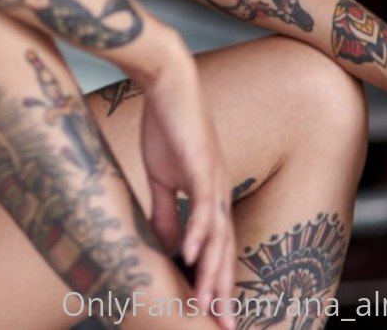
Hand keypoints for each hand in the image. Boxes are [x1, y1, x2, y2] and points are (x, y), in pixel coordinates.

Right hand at [140, 50, 237, 328]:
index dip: (217, 282)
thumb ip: (164, 211)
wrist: (169, 82)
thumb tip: (166, 246)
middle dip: (224, 291)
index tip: (215, 315)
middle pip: (225, 250)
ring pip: (217, 235)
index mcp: (210, 195)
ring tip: (209, 303)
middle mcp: (218, 191)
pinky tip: (191, 252)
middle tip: (224, 325)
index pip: (217, 248)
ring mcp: (213, 178)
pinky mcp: (202, 164)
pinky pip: (202, 204)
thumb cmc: (167, 124)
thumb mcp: (161, 176)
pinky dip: (197, 230)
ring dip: (213, 271)